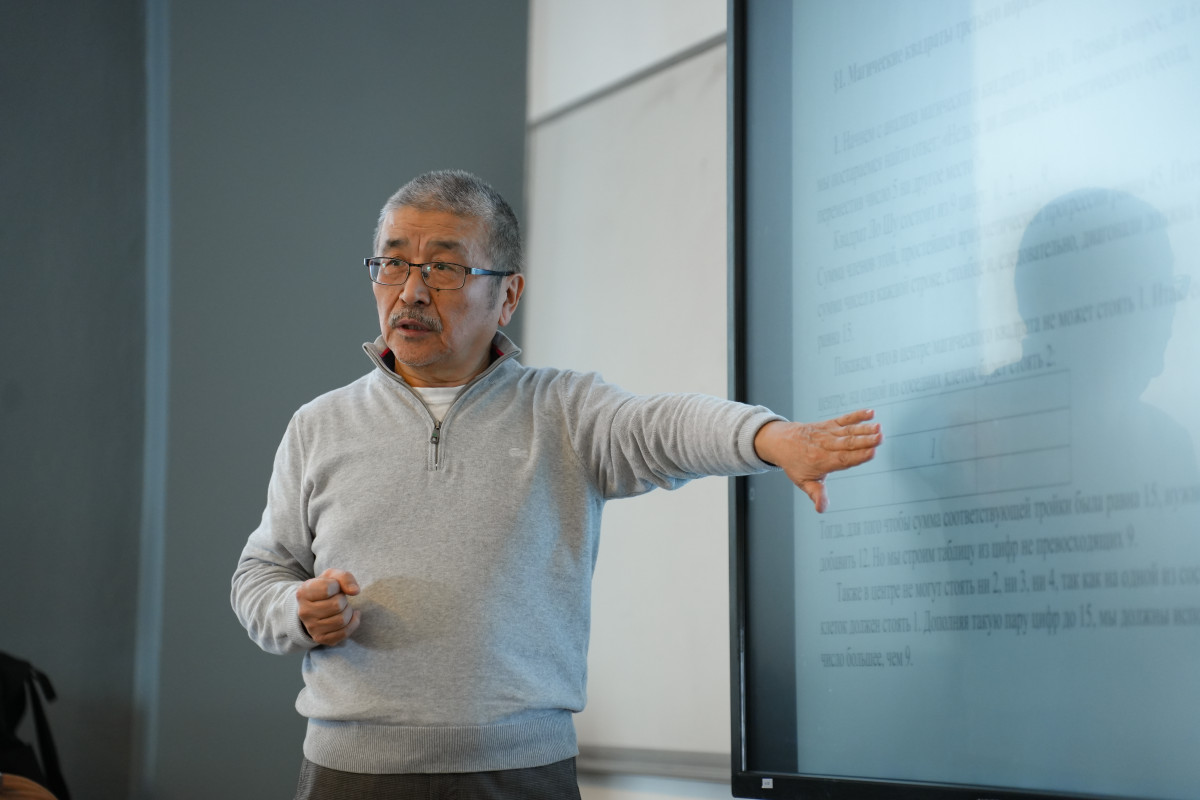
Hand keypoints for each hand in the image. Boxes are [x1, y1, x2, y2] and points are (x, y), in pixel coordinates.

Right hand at [297, 568, 360, 645]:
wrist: (315, 606)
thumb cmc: (325, 588)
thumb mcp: (332, 576)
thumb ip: (345, 577)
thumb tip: (355, 591)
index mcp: (303, 593)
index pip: (328, 588)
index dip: (337, 585)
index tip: (334, 587)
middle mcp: (304, 612)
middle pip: (337, 605)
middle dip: (344, 599)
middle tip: (339, 598)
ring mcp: (311, 627)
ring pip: (342, 620)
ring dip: (348, 611)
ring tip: (342, 607)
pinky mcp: (321, 638)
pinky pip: (344, 633)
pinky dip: (353, 623)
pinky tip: (351, 616)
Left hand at [753, 409, 881, 512]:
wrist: (781, 442)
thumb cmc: (795, 464)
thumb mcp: (804, 482)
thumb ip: (816, 494)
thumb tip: (821, 509)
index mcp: (821, 461)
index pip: (843, 459)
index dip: (858, 456)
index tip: (872, 453)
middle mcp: (826, 446)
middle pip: (848, 443)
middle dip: (865, 441)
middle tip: (880, 438)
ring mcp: (828, 433)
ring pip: (848, 431)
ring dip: (864, 428)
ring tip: (878, 427)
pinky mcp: (830, 424)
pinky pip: (844, 419)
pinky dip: (857, 415)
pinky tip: (870, 413)